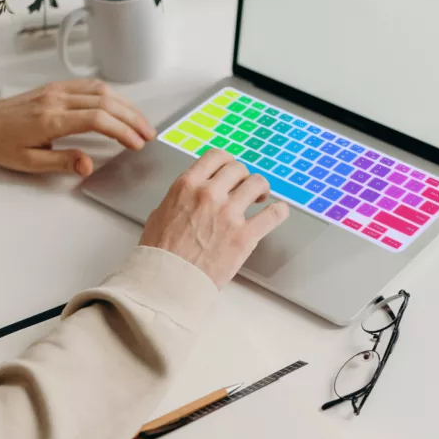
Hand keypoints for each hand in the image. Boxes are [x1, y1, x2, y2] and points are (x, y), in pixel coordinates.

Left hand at [0, 79, 155, 175]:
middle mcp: (57, 100)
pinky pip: (91, 85)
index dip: (122, 131)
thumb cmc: (3, 144)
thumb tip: (89, 165)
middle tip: (149, 134)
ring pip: (102, 90)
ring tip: (141, 122)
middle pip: (106, 102)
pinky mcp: (58, 87)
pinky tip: (122, 106)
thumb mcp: (29, 162)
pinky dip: (113, 95)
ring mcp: (58, 90)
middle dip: (133, 118)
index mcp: (51, 119)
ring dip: (126, 105)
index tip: (137, 143)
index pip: (97, 119)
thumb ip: (62, 162)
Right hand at [140, 149, 289, 286]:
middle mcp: (209, 194)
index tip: (231, 170)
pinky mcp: (244, 236)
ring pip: (257, 183)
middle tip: (244, 189)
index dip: (227, 162)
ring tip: (259, 199)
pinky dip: (279, 211)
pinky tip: (277, 212)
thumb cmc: (159, 254)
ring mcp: (229, 214)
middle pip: (239, 169)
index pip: (216, 156)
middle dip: (243, 177)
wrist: (166, 281)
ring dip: (260, 189)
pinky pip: (273, 214)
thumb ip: (180, 198)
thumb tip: (189, 196)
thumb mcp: (160, 213)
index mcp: (187, 185)